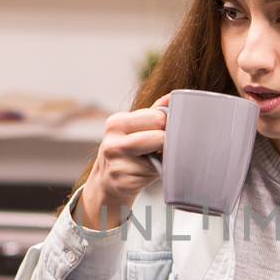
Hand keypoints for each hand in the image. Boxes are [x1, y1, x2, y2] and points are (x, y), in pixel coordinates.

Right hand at [78, 94, 169, 228]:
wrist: (107, 183)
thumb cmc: (127, 153)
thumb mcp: (135, 129)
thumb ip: (153, 112)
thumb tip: (173, 96)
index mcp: (116, 123)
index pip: (157, 116)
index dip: (168, 124)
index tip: (167, 131)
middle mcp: (113, 142)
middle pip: (160, 135)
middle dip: (167, 141)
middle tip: (162, 147)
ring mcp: (117, 163)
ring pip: (159, 155)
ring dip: (163, 157)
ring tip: (155, 159)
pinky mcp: (124, 181)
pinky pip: (155, 173)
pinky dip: (158, 173)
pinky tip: (147, 172)